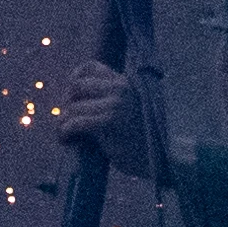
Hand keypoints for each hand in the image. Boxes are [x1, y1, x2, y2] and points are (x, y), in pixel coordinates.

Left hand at [49, 61, 167, 181]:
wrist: (164, 159)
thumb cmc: (144, 141)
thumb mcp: (128, 111)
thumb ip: (108, 101)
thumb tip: (73, 103)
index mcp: (125, 83)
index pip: (90, 67)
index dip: (74, 79)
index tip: (71, 98)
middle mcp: (120, 88)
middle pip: (75, 86)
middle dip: (67, 103)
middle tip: (67, 120)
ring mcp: (116, 103)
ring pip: (72, 107)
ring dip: (62, 122)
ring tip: (65, 135)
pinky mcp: (110, 121)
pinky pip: (75, 122)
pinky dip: (64, 132)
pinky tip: (66, 140)